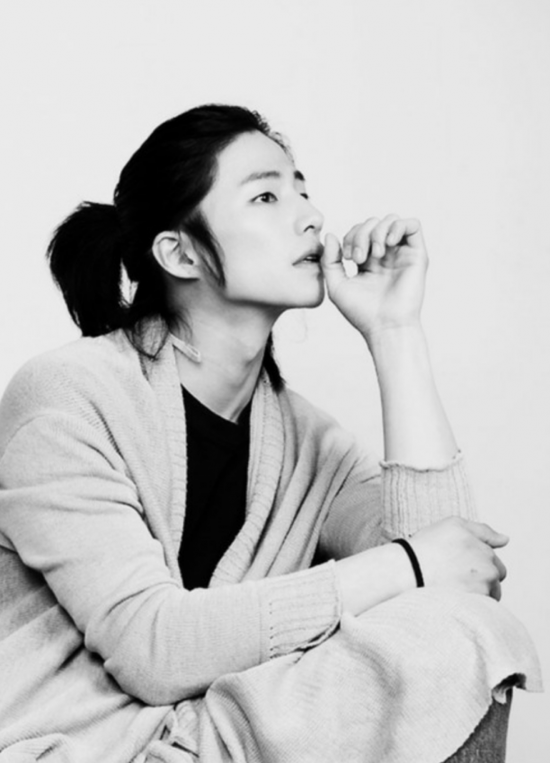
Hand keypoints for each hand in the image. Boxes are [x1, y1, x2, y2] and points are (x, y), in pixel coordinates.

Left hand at [321, 215, 427, 341]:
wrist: (385, 327)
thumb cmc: (362, 312)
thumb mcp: (336, 285)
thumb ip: (330, 260)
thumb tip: (330, 234)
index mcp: (368, 261)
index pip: (358, 231)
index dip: (350, 237)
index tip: (348, 259)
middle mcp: (386, 255)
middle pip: (373, 223)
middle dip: (361, 234)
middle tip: (359, 259)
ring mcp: (402, 254)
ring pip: (391, 220)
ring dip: (378, 231)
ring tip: (376, 254)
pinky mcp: (417, 255)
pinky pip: (412, 224)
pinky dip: (398, 227)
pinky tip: (389, 244)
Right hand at [409, 517, 508, 599]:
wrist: (407, 570)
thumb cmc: (427, 546)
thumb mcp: (454, 525)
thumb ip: (483, 530)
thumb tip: (505, 540)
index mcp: (485, 549)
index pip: (495, 563)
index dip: (477, 565)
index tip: (459, 567)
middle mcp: (487, 567)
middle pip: (495, 580)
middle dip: (482, 580)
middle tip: (456, 578)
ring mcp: (482, 587)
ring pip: (488, 595)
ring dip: (477, 593)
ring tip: (452, 588)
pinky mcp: (474, 604)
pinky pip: (479, 609)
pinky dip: (470, 606)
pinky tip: (452, 599)